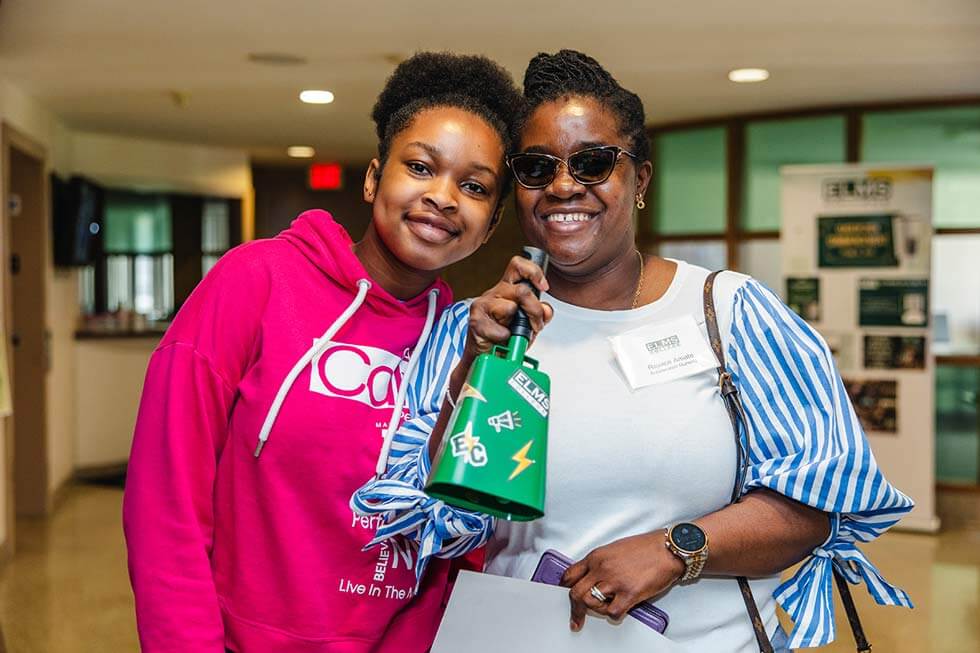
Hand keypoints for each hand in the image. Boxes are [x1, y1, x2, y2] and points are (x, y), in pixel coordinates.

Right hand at [463, 255, 552, 362]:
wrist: (485, 358)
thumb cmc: (505, 339)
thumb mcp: (530, 325)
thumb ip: (541, 314)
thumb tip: (546, 310)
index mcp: (509, 289)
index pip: (518, 266)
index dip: (534, 272)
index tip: (544, 287)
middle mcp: (496, 293)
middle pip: (522, 290)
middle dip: (535, 311)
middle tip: (535, 324)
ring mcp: (484, 304)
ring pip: (510, 307)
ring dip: (518, 327)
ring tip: (514, 335)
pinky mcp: (476, 319)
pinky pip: (499, 328)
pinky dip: (504, 337)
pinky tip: (500, 339)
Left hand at [561, 532, 684, 630]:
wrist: (667, 549)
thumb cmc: (645, 547)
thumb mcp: (614, 549)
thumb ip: (600, 563)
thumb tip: (592, 577)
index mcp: (597, 557)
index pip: (570, 574)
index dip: (565, 587)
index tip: (566, 594)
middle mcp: (602, 569)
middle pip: (576, 593)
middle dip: (575, 609)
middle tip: (576, 618)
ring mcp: (614, 582)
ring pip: (590, 603)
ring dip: (596, 610)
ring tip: (605, 608)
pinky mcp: (629, 594)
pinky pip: (612, 612)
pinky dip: (613, 615)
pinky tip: (620, 609)